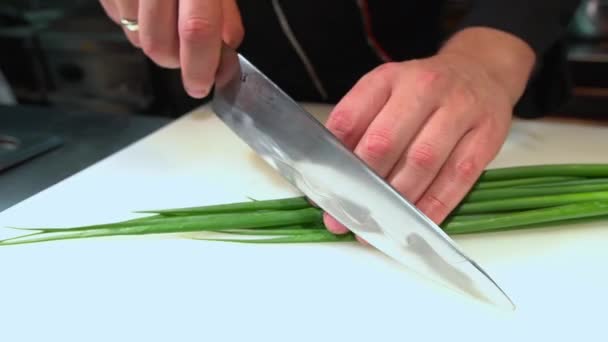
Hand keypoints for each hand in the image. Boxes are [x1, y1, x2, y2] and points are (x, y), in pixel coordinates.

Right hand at [99, 0, 243, 97]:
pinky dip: (135, 23)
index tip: (202, 84)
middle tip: (191, 49)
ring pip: (136, 39)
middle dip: (178, 60)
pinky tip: (147, 6)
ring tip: (169, 17)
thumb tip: (227, 46)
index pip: (196, 31)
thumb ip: (224, 9)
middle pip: (159, 46)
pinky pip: (117, 20)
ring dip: (157, 41)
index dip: (201, 65)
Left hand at [323, 28, 535, 242]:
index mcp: (389, 78)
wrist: (481, 71)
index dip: (332, 157)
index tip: (322, 187)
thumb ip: (358, 125)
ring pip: (421, 162)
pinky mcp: (486, 136)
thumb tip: (330, 172)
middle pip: (384, 142)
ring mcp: (460, 110)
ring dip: (395, 200)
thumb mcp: (386, 92)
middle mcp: (424, 88)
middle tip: (344, 215)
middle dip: (360, 185)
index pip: (350, 118)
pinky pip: (456, 178)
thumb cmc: (424, 92)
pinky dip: (433, 206)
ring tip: (376, 227)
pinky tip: (414, 222)